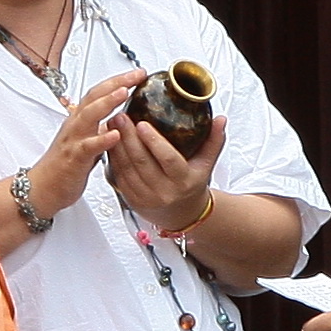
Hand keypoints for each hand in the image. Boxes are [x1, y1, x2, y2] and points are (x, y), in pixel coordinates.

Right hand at [25, 72, 138, 214]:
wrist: (43, 188)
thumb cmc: (65, 166)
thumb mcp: (88, 142)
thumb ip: (101, 128)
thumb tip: (121, 119)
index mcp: (81, 120)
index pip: (99, 93)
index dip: (118, 81)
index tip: (138, 74)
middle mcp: (76, 124)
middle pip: (94, 96)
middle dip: (116, 83)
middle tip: (136, 74)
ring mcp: (74, 139)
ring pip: (88, 115)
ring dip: (106, 102)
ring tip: (124, 92)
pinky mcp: (74, 158)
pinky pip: (88, 147)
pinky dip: (101, 139)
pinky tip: (116, 134)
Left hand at [110, 111, 225, 231]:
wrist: (181, 214)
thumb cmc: (192, 183)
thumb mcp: (206, 164)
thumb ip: (214, 140)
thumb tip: (221, 119)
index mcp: (183, 181)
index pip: (168, 160)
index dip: (154, 141)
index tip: (142, 123)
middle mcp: (163, 192)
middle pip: (142, 162)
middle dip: (128, 137)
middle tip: (121, 116)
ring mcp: (145, 197)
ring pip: (126, 168)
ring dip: (117, 145)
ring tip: (112, 123)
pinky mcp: (131, 199)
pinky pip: (118, 175)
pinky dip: (112, 157)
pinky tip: (110, 141)